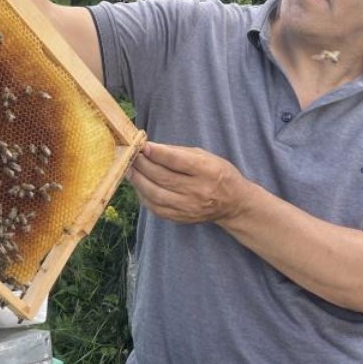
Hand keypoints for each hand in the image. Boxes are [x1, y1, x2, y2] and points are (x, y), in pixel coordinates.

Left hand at [127, 141, 250, 224]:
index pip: (176, 161)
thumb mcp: (205, 156)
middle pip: (162, 177)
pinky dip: (144, 195)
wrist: (233, 203)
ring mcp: (188, 207)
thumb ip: (178, 152)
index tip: (141, 145)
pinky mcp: (180, 218)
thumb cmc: (218, 173)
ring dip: (138, 181)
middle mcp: (197, 190)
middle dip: (142, 164)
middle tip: (130, 155)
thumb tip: (150, 148)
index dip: (156, 153)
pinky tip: (139, 185)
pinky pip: (155, 207)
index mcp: (206, 170)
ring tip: (130, 169)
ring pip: (155, 194)